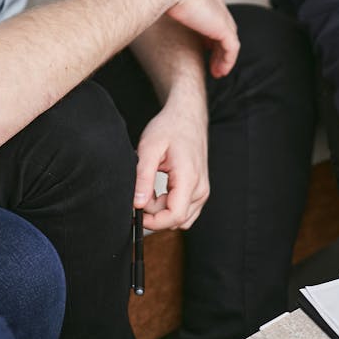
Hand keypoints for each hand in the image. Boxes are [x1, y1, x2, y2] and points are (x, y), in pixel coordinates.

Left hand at [133, 95, 209, 231]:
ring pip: (181, 218)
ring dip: (162, 211)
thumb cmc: (169, 128)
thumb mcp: (149, 148)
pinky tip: (160, 190)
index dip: (153, 222)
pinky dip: (170, 206)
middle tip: (140, 191)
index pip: (174, 216)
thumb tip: (137, 204)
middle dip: (154, 213)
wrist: (187, 116)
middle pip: (176, 219)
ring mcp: (202, 191)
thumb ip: (143, 177)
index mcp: (189, 178)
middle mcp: (200, 189)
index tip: (136, 212)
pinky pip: (185, 210)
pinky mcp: (200, 190)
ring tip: (150, 189)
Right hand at [165, 0, 239, 77]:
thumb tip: (148, 15)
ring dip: (223, 57)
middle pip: (223, 28)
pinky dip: (227, 61)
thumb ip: (163, 8)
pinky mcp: (223, 27)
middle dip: (218, 46)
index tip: (201, 47)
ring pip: (229, 40)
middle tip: (212, 63)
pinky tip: (219, 71)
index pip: (212, 15)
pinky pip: (231, 48)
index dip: (207, 32)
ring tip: (216, 72)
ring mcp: (221, 15)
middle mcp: (215, 3)